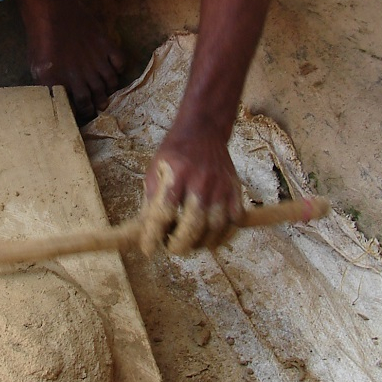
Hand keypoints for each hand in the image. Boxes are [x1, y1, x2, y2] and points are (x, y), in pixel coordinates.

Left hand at [139, 130, 243, 255]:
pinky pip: (235, 221)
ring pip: (215, 227)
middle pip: (192, 225)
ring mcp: (221, 186)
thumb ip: (151, 199)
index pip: (164, 213)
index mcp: (176, 175)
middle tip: (172, 248)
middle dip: (179, 245)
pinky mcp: (235, 189)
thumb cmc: (174, 153)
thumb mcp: (154, 169)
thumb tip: (146, 229)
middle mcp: (200, 181)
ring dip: (201, 243)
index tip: (148, 250)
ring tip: (190, 244)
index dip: (154, 236)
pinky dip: (224, 235)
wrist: (203, 131)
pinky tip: (211, 237)